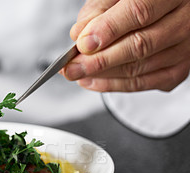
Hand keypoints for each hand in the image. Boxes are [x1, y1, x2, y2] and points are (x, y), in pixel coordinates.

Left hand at [62, 0, 189, 91]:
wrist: (164, 8)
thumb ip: (100, 9)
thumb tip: (79, 35)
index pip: (140, 12)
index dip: (109, 30)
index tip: (82, 44)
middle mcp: (186, 21)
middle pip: (140, 46)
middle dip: (99, 61)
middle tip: (71, 68)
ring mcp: (185, 48)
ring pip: (140, 68)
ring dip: (103, 75)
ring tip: (76, 74)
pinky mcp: (179, 68)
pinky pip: (145, 83)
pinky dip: (114, 85)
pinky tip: (92, 81)